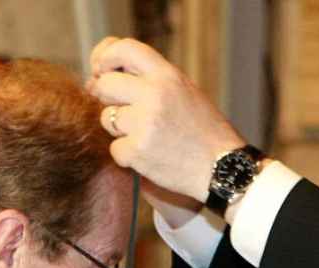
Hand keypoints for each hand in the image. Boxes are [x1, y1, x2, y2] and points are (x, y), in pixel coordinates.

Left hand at [88, 37, 247, 203]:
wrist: (222, 168)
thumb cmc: (202, 130)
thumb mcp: (183, 91)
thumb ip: (147, 80)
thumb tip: (95, 80)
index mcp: (168, 75)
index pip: (124, 49)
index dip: (106, 57)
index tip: (103, 70)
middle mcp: (154, 94)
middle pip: (105, 85)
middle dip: (108, 99)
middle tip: (127, 112)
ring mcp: (144, 123)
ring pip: (107, 118)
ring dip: (120, 129)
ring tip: (148, 136)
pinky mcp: (137, 151)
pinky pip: (114, 148)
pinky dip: (128, 155)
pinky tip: (150, 156)